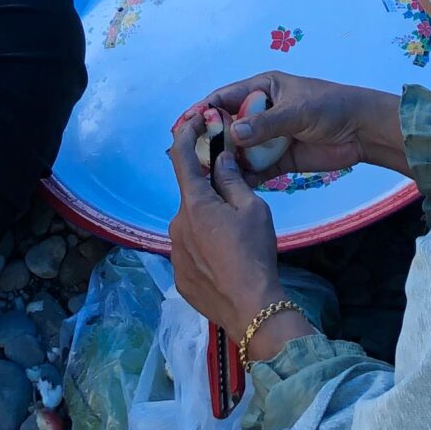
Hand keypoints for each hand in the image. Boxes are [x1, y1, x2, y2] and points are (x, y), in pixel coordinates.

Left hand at [165, 113, 287, 346]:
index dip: (187, 133)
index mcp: (194, 203)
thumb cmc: (255, 252)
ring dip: (208, 224)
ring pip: (192, 226)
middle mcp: (176, 224)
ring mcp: (175, 252)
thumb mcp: (252, 209)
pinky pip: (190, 252)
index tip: (196, 120)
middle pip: (193, 198)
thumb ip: (232, 180)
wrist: (251, 309)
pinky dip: (205, 249)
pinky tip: (225, 264)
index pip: (181, 156)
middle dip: (210, 195)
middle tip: (237, 206)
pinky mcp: (179, 276)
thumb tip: (220, 158)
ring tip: (235, 242)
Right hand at [190, 70, 410, 180]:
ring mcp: (270, 137)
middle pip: (229, 125)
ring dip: (225, 160)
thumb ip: (266, 124)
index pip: (226, 97)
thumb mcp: (296, 111)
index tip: (185, 124)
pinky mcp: (280, 159)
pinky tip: (230, 186)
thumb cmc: (330, 107)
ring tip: (205, 175)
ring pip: (240, 149)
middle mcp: (262, 112)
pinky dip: (245, 176)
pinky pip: (256, 168)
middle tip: (189, 155)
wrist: (362, 132)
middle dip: (211, 138)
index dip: (205, 109)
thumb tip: (232, 133)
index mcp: (263, 88)